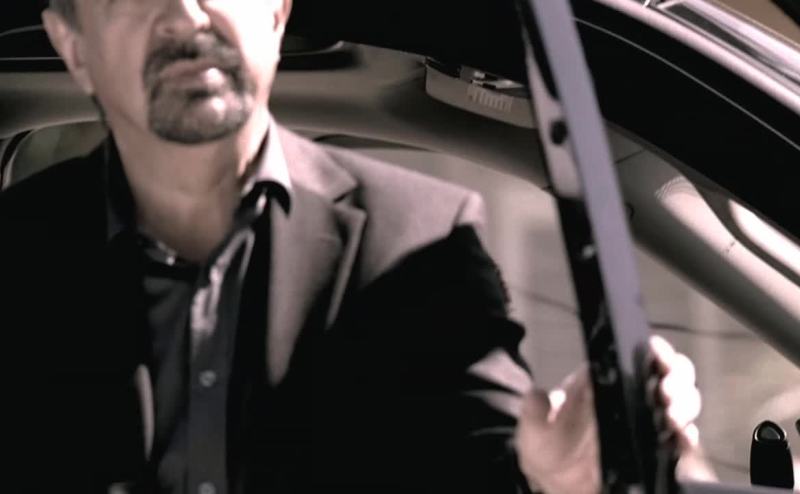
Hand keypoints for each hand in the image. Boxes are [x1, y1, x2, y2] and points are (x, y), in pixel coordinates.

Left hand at [514, 335, 700, 493]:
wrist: (564, 491)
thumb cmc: (551, 456)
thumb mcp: (534, 433)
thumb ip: (534, 413)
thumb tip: (538, 396)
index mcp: (607, 382)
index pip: (641, 355)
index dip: (655, 351)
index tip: (656, 356)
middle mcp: (634, 397)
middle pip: (673, 375)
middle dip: (677, 379)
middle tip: (665, 393)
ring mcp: (651, 423)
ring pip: (684, 403)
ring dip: (685, 405)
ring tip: (672, 418)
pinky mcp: (664, 450)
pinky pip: (686, 440)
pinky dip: (688, 438)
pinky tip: (681, 440)